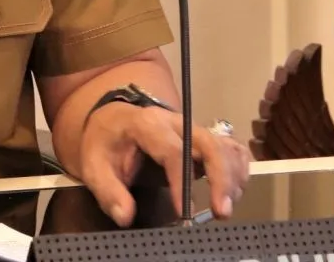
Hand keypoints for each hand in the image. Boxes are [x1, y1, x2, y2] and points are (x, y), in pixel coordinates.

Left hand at [78, 104, 250, 225]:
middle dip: (221, 178)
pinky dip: (240, 169)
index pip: (173, 151)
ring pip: (226, 146)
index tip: (185, 213)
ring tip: (225, 207)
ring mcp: (194, 128)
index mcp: (148, 125)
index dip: (182, 182)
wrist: (113, 117)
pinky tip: (236, 191)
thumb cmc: (106, 141)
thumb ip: (108, 190)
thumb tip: (125, 216)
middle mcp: (177, 122)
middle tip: (221, 212)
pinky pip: (232, 147)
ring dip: (233, 177)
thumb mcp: (93, 164)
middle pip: (210, 144)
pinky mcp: (204, 136)